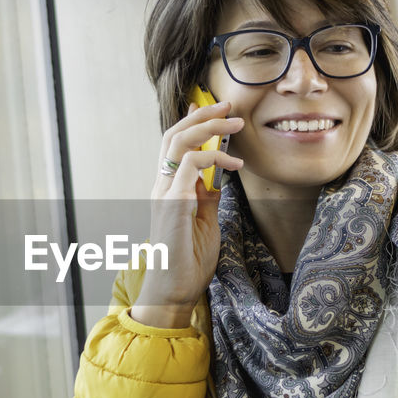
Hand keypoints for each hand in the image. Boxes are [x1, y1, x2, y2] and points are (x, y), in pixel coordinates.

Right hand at [131, 101, 242, 327]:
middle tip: (230, 107)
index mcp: (168, 189)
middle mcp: (162, 186)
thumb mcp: (205, 222)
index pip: (176, 145)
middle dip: (203, 115)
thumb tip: (218, 179)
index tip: (217, 112)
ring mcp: (164, 193)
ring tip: (236, 124)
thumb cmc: (188, 262)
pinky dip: (214, 157)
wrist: (174, 291)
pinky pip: (190, 164)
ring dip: (210, 127)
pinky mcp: (173, 202)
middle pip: (174, 135)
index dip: (195, 123)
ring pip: (179, 141)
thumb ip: (207, 198)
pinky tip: (234, 165)